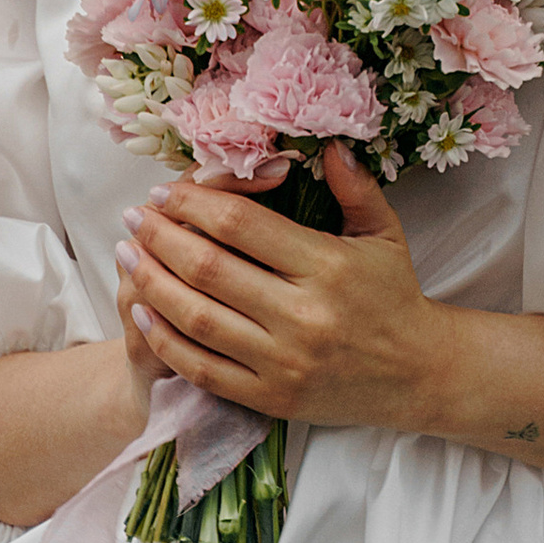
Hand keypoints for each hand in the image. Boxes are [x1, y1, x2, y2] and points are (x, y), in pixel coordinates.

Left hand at [117, 147, 448, 431]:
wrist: (416, 374)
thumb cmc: (395, 295)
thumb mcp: (384, 234)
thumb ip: (355, 186)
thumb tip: (326, 144)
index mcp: (329, 267)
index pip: (242, 226)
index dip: (195, 203)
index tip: (166, 191)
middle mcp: (303, 316)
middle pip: (209, 269)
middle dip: (161, 237)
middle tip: (134, 216)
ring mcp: (284, 362)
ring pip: (197, 319)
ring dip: (151, 283)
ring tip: (126, 255)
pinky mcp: (270, 398)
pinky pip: (203, 368)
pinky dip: (165, 339)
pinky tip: (142, 310)